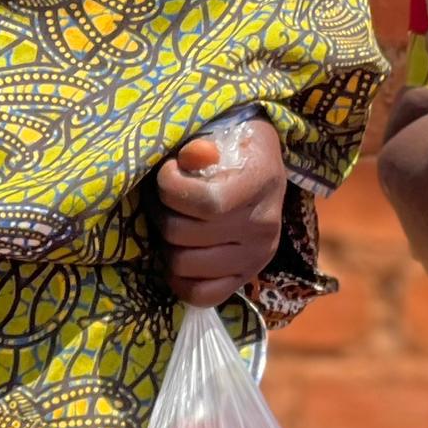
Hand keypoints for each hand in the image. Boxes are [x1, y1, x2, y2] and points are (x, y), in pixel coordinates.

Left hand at [152, 117, 285, 307]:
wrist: (260, 167)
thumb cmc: (231, 146)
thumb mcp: (220, 131)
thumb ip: (201, 143)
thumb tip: (192, 157)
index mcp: (262, 183)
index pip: (207, 203)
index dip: (171, 188)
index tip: (168, 171)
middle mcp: (265, 226)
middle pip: (184, 235)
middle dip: (162, 212)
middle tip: (164, 197)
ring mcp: (257, 258)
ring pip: (184, 264)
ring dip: (166, 243)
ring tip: (173, 220)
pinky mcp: (245, 279)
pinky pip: (200, 295)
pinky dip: (180, 278)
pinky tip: (179, 253)